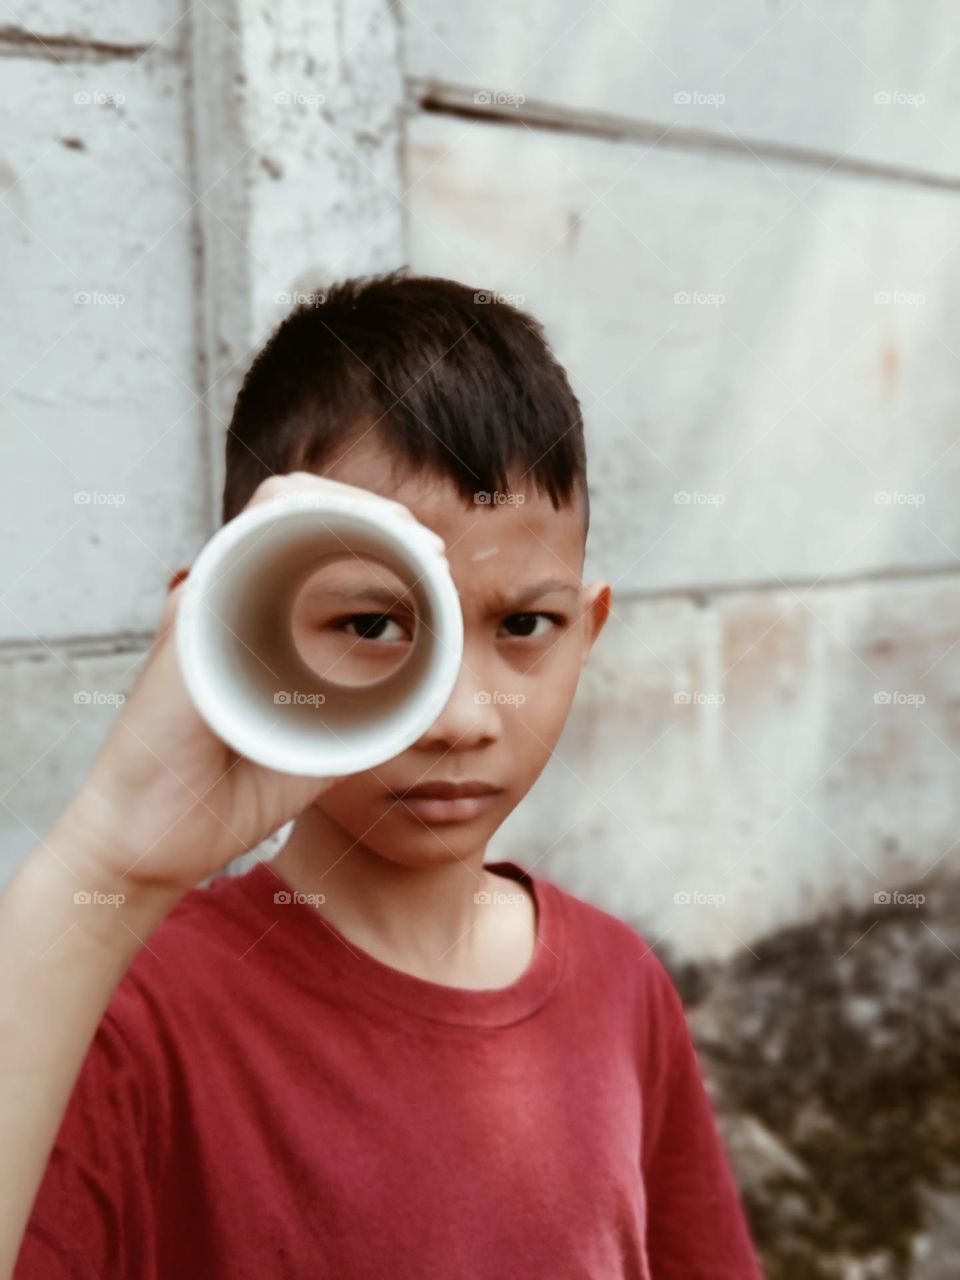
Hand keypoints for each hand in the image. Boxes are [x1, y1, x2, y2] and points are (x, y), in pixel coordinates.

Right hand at [61, 471, 443, 896]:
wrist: (154, 844)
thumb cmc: (226, 799)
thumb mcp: (323, 746)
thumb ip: (365, 715)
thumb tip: (428, 694)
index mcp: (262, 621)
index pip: (321, 543)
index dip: (385, 541)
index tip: (436, 572)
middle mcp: (232, 598)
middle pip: (309, 509)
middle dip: (381, 515)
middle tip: (434, 554)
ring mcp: (209, 598)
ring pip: (283, 503)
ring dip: (356, 507)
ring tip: (413, 542)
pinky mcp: (192, 613)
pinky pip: (248, 531)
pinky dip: (308, 515)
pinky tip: (362, 535)